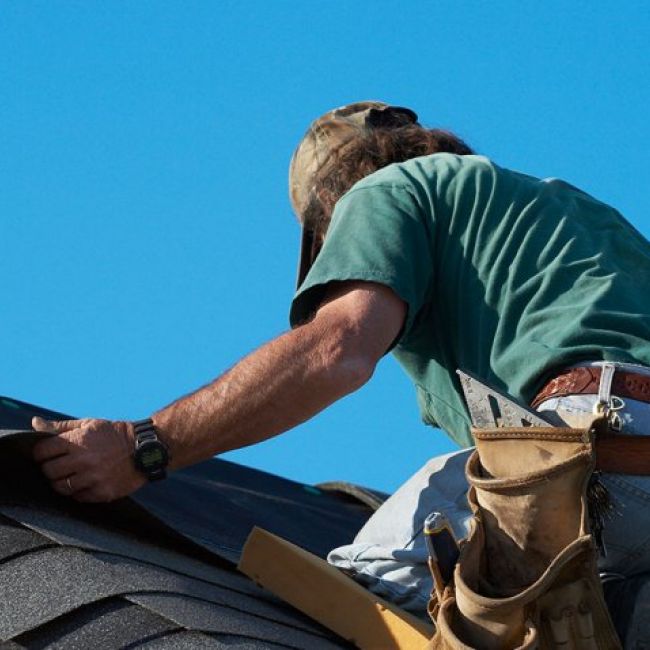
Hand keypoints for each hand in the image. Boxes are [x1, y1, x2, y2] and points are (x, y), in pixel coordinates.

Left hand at [31, 416, 146, 501]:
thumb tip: (35, 422)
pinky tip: (88, 481)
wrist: (146, 448)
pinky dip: (80, 491)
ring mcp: (93, 478)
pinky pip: (79, 497)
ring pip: (61, 487)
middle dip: (51, 468)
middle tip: (61, 465)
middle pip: (48, 471)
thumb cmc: (114, 434)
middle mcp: (84, 460)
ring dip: (63, 482)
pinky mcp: (103, 492)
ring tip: (74, 474)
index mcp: (78, 440)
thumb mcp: (90, 424)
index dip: (42, 453)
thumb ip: (61, 426)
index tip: (49, 453)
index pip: (42, 452)